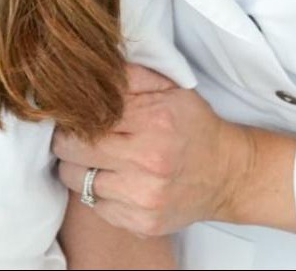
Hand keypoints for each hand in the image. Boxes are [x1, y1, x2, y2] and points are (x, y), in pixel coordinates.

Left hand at [53, 64, 287, 236]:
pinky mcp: (143, 223)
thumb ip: (128, 75)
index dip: (71, 115)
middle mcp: (148, 163)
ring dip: (77, 167)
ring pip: (78, 181)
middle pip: (73, 150)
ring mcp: (145, 198)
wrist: (228, 175)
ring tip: (92, 157)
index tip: (70, 114)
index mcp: (153, 122)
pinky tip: (111, 179)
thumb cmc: (193, 126)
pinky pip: (96, 207)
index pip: (85, 118)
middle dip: (67, 140)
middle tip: (75, 134)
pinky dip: (96, 192)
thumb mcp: (168, 87)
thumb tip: (88, 72)